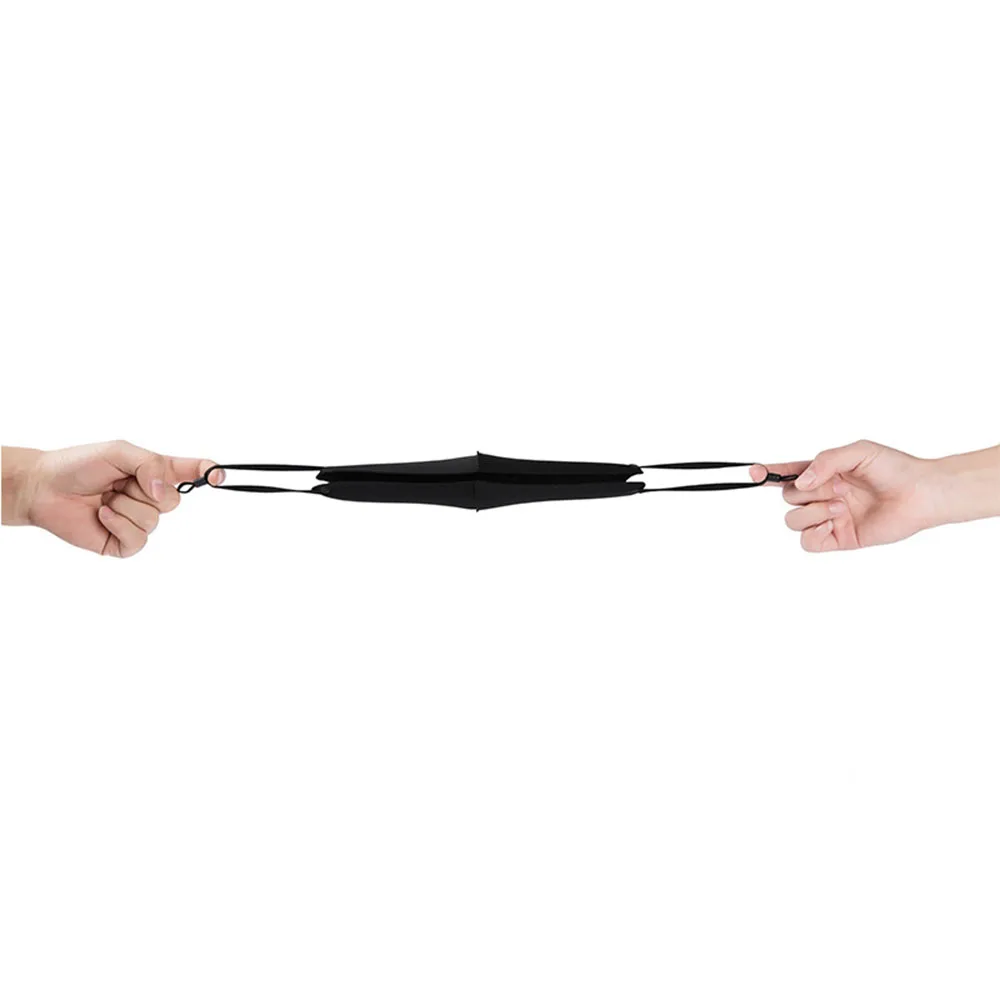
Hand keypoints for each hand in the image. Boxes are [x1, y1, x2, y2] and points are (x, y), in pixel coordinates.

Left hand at [3, 441, 222, 557]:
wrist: (45, 488)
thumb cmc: (80, 465)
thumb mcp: (120, 452)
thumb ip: (152, 465)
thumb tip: (165, 492)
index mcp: (155, 473)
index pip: (191, 472)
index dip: (209, 473)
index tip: (219, 476)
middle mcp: (151, 498)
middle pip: (174, 500)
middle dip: (145, 489)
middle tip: (119, 482)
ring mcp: (139, 522)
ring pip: (154, 520)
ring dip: (125, 506)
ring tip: (105, 498)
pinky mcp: (125, 543)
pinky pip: (138, 539)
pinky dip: (118, 524)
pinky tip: (102, 515)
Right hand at [752, 440, 937, 552]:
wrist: (921, 495)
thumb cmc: (894, 469)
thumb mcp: (858, 452)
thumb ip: (825, 461)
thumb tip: (801, 482)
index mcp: (823, 473)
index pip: (786, 473)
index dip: (766, 473)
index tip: (752, 473)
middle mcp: (822, 495)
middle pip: (787, 497)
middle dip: (806, 492)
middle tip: (837, 488)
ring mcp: (828, 518)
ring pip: (792, 521)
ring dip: (812, 513)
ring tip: (841, 508)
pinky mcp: (838, 539)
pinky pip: (807, 543)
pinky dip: (813, 533)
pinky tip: (832, 524)